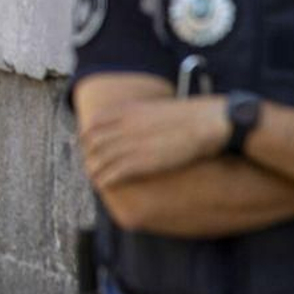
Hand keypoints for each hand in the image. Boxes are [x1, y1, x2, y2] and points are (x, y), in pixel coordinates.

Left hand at [80, 96, 230, 187]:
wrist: (207, 121)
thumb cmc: (188, 116)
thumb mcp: (155, 109)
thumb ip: (137, 115)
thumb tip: (132, 124)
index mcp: (125, 111)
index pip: (92, 125)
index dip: (86, 139)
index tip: (88, 148)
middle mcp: (123, 126)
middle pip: (92, 144)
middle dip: (88, 156)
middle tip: (91, 166)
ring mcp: (131, 143)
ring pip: (100, 159)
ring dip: (93, 171)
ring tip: (94, 179)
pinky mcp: (142, 161)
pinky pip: (115, 172)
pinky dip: (105, 179)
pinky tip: (105, 185)